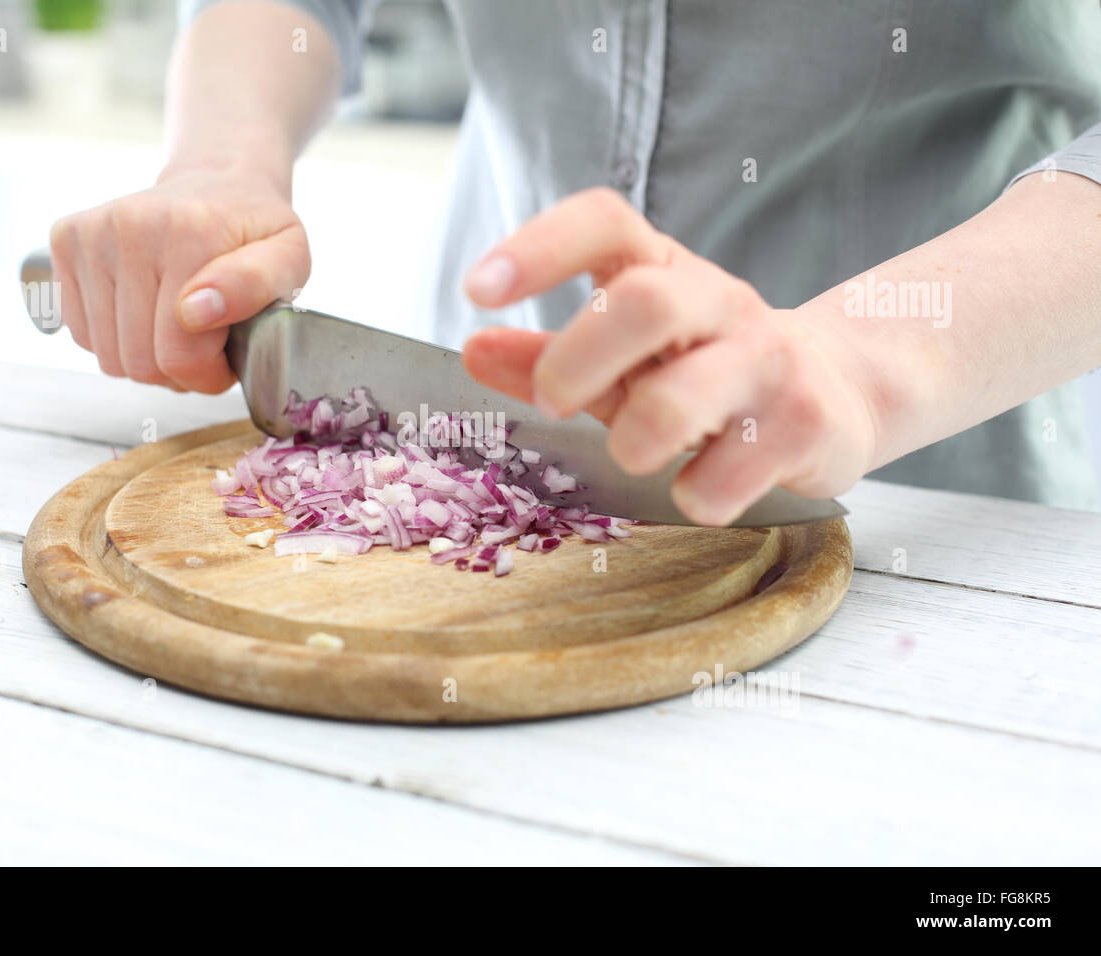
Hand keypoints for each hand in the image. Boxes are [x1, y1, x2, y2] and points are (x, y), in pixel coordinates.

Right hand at [49, 161, 308, 392]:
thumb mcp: (289, 257)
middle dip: (176, 370)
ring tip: (175, 326)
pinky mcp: (64, 241)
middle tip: (202, 342)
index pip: (178, 356)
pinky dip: (114, 338)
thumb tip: (196, 312)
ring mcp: (90, 233)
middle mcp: (129, 226)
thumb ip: (256, 285)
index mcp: (188, 232)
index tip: (225, 356)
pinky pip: (81, 334)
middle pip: (139, 362)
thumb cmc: (253, 231)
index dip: (207, 375)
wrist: (216, 183)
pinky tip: (143, 310)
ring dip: (145, 358)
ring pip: (107, 357)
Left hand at [460, 188, 879, 525]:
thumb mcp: (625, 356)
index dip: (539, 247)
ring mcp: (770, 363)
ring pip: (682, 400)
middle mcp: (722, 302)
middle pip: (646, 303)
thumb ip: (549, 355)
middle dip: (577, 360)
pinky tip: (704, 482)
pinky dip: (692, 496)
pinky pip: (721, 478)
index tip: (477, 291)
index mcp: (667, 269)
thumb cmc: (705, 371)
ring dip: (633, 441)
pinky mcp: (805, 427)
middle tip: (551, 400)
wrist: (838, 398)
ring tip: (636, 451)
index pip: (606, 222)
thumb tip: (473, 351)